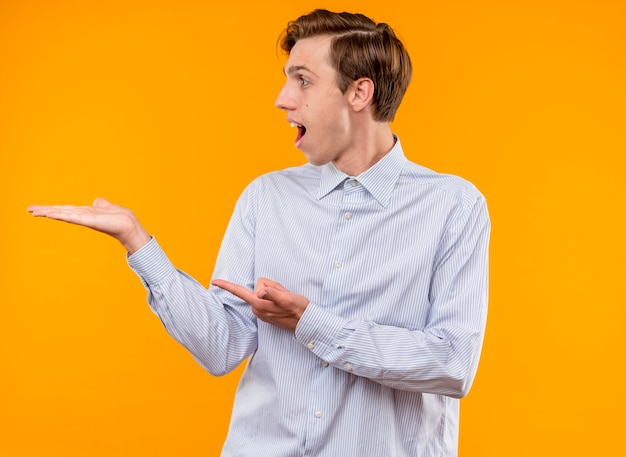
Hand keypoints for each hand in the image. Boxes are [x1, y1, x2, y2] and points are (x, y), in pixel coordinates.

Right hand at [27, 198, 150, 253]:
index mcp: (85, 212)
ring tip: (34, 211)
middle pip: (60, 211)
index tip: (38, 208)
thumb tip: (97, 201)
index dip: (52, 208)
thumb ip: (101, 204)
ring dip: (48, 212)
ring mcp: (83, 218)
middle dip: (45, 210)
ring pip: (62, 213)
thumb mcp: (107, 206)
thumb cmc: (119, 217)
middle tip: (29, 209)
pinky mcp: (87, 220)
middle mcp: (82, 215)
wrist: (128, 224)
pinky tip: (50, 214)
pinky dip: (60, 215)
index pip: (65, 209)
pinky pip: (71, 216)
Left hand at [212, 277, 309, 332]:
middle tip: (283, 293)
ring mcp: (262, 312)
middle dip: (270, 286)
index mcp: (260, 304)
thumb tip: (260, 292)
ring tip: (285, 299)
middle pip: (258, 287)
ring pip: (263, 291)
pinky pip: (267, 298)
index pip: (240, 292)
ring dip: (274, 291)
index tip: (214, 282)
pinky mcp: (267, 313)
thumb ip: (272, 294)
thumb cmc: (298, 309)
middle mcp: (258, 309)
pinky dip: (275, 297)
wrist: (306, 323)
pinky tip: (283, 303)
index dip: (226, 286)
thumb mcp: (287, 298)